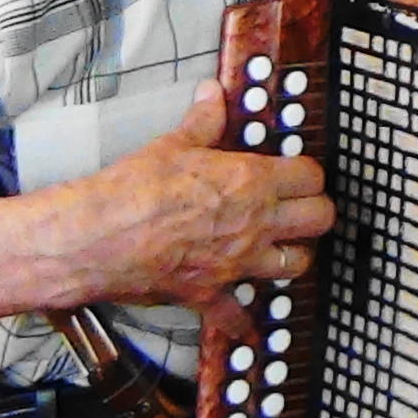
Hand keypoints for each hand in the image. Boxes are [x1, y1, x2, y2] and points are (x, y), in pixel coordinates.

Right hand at [61, 79, 334, 318]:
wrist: (99, 238)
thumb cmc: (136, 190)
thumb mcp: (173, 144)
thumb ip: (203, 121)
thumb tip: (211, 95)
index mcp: (251, 182)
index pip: (310, 176)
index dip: (309, 173)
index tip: (300, 172)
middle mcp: (254, 224)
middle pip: (318, 220)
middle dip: (316, 212)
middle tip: (304, 207)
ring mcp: (236, 263)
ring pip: (293, 265)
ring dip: (293, 256)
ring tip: (283, 247)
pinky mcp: (209, 293)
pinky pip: (236, 316)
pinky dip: (241, 320)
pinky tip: (243, 322)